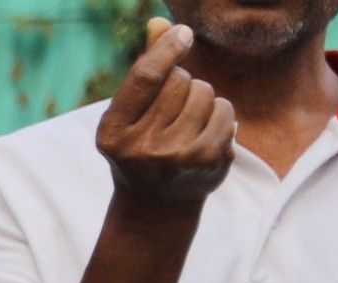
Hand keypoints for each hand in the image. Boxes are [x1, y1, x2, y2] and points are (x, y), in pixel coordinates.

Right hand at [99, 18, 236, 211]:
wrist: (155, 206)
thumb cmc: (141, 147)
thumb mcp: (131, 114)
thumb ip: (145, 70)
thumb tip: (159, 22)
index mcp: (112, 133)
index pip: (146, 76)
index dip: (168, 47)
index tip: (184, 32)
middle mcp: (140, 147)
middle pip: (181, 81)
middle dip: (183, 85)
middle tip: (172, 112)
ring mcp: (175, 157)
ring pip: (206, 93)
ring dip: (203, 100)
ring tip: (189, 124)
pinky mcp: (206, 161)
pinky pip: (225, 111)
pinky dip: (221, 117)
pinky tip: (205, 136)